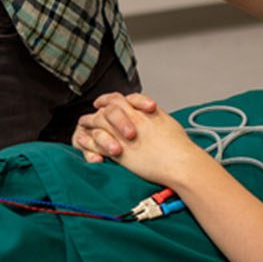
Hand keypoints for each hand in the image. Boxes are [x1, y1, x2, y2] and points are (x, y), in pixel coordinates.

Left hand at [71, 93, 210, 186]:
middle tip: (93, 111)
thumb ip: (154, 115)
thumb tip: (151, 113)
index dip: (109, 99)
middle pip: (106, 108)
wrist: (178, 162)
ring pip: (98, 122)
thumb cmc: (178, 146)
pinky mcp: (118, 151)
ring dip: (89, 122)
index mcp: (142, 111)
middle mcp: (130, 119)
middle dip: (97, 108)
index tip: (105, 102)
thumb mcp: (166, 121)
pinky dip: (89, 140)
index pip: (120, 99)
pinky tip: (86, 141)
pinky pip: (97, 142)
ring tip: (84, 125)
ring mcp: (122, 135)